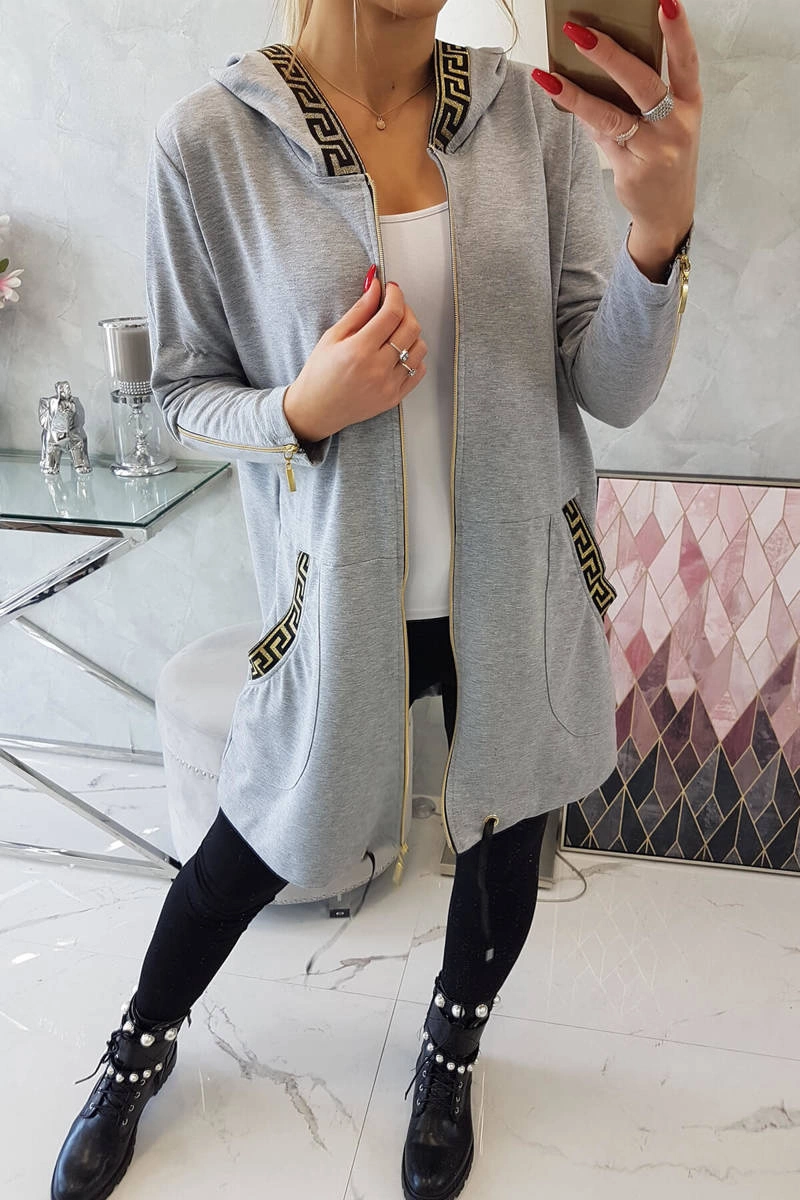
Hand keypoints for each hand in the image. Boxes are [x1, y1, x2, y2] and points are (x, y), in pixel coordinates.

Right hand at [284, 272, 427, 442]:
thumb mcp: (332, 336)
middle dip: (406, 310)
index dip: (396, 295)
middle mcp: (378, 369)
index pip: (392, 313)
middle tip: (394, 307)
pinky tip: (399, 352)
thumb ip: (359, 311)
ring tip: (395, 332)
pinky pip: (419, 370)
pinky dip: (414, 357)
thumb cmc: (320, 372)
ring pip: (420, 349)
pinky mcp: (395, 397)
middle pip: (411, 328)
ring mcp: (389, 385)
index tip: (392, 289)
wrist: (318, 409)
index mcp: (359, 350)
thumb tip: (376, 287)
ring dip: (412, 334)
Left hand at [533, 0, 701, 275]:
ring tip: (550, 74)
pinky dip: (580, 116)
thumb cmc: (665, 158)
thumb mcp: (668, 125)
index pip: (687, 62)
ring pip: (611, 115)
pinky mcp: (631, 170)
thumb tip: (598, 63)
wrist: (667, 214)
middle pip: (643, 84)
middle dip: (611, 56)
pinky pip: (599, 137)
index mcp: (690, 105)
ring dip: (578, 94)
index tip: (665, 2)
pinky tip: (558, 95)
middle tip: (581, 33)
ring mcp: (654, 151)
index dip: (678, 32)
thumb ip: (641, 97)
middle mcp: (676, 126)